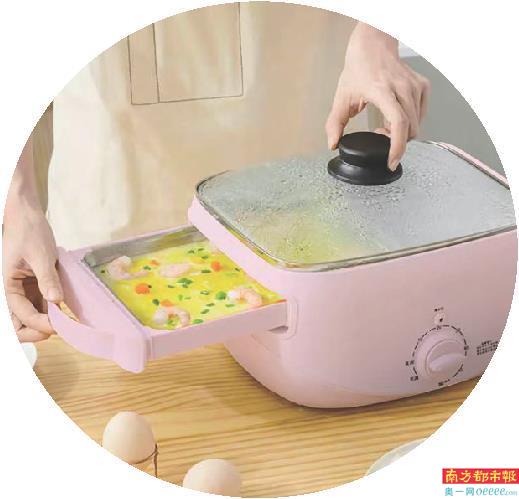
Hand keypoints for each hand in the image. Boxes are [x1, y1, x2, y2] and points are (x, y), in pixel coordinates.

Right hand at [3, 137, 62, 341]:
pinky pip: (40, 304)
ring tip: (64, 325)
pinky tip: (64, 313)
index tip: (58, 326)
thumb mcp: (41, 255)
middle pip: (18, 322)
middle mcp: (13, 290)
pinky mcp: (34, 284)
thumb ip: (47, 279)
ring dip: (44, 323)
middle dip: (34, 331)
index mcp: (7, 285)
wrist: (27, 215)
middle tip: (56, 331)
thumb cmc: (29, 232)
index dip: (39, 323)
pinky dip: (50, 311)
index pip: (21, 313)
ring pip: (29, 316)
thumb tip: (56, 301)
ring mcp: (24, 289)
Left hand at [326, 23, 430, 169]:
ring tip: (384, 125)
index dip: (397, 146)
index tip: (392, 161)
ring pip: (416, 123)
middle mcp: (403, 88)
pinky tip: (395, 117)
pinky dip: (409, 122)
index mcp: (383, 91)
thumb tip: (332, 143)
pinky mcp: (422, 86)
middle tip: (379, 135)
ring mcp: (415, 86)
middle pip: (410, 128)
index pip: (398, 123)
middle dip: (396, 141)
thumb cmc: (359, 68)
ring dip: (402, 132)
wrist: (374, 44)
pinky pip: (420, 114)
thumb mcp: (342, 96)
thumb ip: (334, 123)